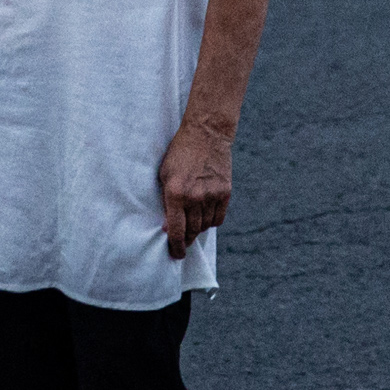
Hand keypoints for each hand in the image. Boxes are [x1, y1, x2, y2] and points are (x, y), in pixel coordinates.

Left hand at [157, 122, 231, 256]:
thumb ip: (166, 201)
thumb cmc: (179, 154)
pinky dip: (211, 222)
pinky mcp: (225, 193)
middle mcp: (194, 197)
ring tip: (192, 225)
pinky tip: (205, 217)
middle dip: (185, 240)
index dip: (175, 247)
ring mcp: (212, 195)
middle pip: (192, 231)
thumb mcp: (164, 175)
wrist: (206, 134)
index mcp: (176, 193)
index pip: (176, 231)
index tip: (175, 255)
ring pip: (205, 226)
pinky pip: (218, 219)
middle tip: (182, 243)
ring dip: (197, 229)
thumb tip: (168, 226)